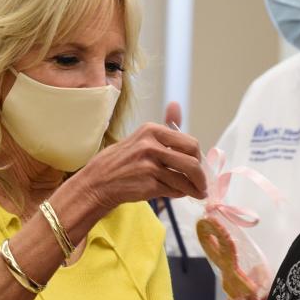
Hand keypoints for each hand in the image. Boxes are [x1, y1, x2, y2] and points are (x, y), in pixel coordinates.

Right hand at [74, 101, 205, 212]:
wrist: (98, 182)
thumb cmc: (120, 161)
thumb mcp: (140, 138)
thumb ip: (163, 128)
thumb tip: (176, 104)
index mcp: (151, 130)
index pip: (190, 143)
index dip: (198, 157)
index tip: (199, 164)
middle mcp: (151, 146)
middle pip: (192, 162)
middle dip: (201, 176)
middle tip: (202, 183)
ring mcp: (149, 166)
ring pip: (185, 179)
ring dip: (194, 189)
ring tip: (196, 193)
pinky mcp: (148, 185)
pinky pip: (174, 191)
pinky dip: (179, 194)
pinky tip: (176, 193)